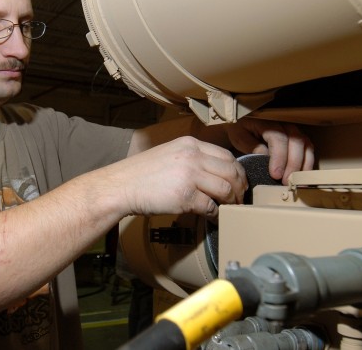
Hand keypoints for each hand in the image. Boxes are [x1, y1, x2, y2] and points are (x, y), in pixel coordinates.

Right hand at [105, 136, 246, 217]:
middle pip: (231, 171)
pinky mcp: (185, 197)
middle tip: (240, 198)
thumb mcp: (169, 153)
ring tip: (230, 208)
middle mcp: (192, 157)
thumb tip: (216, 172)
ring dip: (232, 201)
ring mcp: (189, 176)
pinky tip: (212, 216)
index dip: (238, 171)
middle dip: (240, 187)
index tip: (239, 182)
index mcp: (190, 144)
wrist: (121, 186)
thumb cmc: (142, 173)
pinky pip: (211, 206)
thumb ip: (192, 158)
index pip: (226, 155)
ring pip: (226, 189)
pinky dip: (215, 213)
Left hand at [226, 118, 313, 183]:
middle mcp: (284, 123)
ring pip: (306, 145)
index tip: (276, 175)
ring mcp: (294, 130)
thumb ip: (252, 146)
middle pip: (296, 141)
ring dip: (302, 165)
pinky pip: (308, 149)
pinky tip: (300, 176)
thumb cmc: (242, 129)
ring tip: (294, 182)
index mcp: (267, 122)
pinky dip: (307, 163)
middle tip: (285, 182)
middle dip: (293, 164)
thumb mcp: (240, 137)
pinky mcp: (299, 137)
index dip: (279, 157)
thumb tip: (265, 157)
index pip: (278, 138)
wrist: (246, 123)